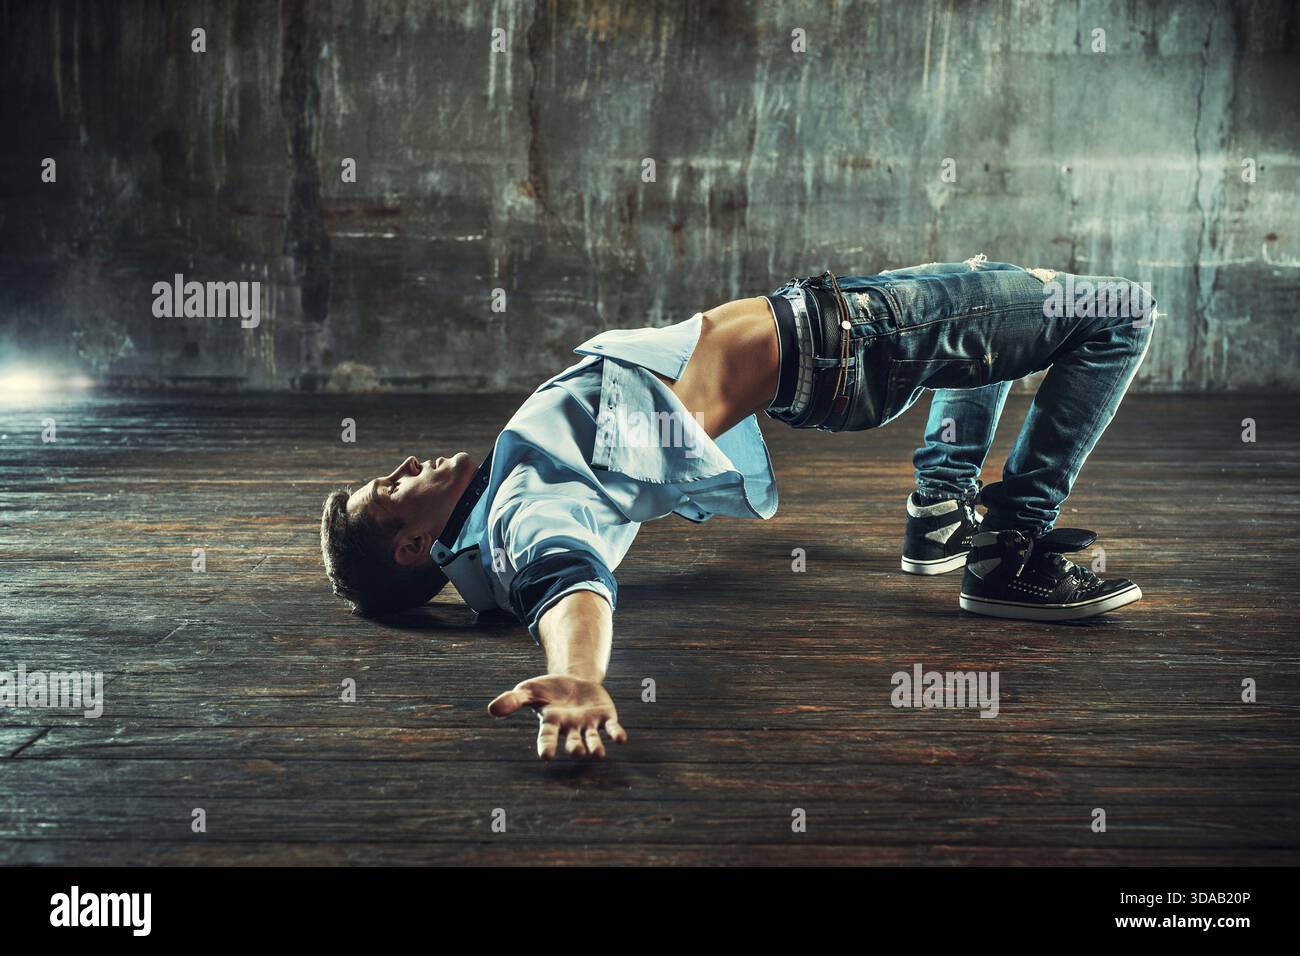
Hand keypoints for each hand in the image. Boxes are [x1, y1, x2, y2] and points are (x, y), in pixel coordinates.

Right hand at [488, 674, 628, 759]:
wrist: (573, 681)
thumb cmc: (547, 690)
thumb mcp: (528, 690)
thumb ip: (512, 700)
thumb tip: (491, 709)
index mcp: (551, 723)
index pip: (548, 737)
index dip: (547, 746)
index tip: (546, 756)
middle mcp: (570, 728)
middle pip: (572, 741)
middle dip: (575, 747)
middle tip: (576, 752)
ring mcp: (588, 724)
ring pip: (592, 739)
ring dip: (595, 746)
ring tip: (598, 754)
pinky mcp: (605, 717)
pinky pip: (612, 728)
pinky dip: (616, 734)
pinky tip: (621, 739)